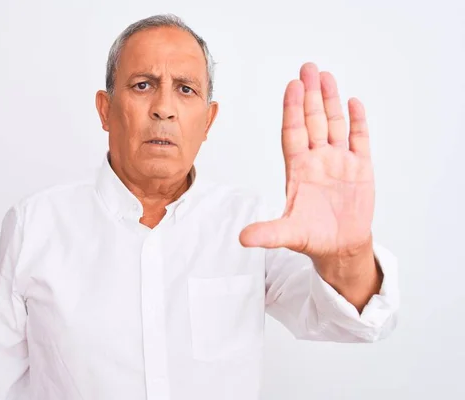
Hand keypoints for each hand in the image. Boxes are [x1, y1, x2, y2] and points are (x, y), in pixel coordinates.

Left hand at [240, 62, 374, 263]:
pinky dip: (357, 121)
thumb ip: (268, 233)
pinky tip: (353, 102)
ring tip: (326, 77)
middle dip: (310, 95)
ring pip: (334, 124)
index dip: (292, 109)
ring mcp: (339, 161)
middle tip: (308, 68)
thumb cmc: (312, 238)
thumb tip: (244, 239)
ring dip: (331, 101)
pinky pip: (359, 139)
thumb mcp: (288, 235)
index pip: (293, 132)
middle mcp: (317, 160)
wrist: (339, 247)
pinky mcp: (360, 168)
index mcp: (298, 169)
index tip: (292, 86)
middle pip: (312, 120)